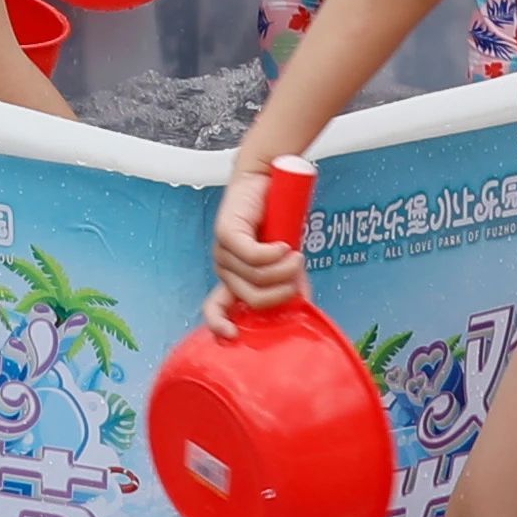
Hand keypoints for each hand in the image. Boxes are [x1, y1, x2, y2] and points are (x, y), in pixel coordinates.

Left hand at [209, 170, 306, 314]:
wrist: (266, 180)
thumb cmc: (276, 219)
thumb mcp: (285, 258)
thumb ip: (290, 281)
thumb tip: (302, 306)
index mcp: (234, 279)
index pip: (215, 308)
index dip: (219, 324)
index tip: (233, 336)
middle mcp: (225, 268)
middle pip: (252, 298)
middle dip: (281, 291)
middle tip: (298, 271)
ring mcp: (223, 251)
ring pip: (256, 278)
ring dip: (285, 270)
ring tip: (297, 256)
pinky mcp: (227, 233)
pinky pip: (253, 256)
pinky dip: (274, 254)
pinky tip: (285, 246)